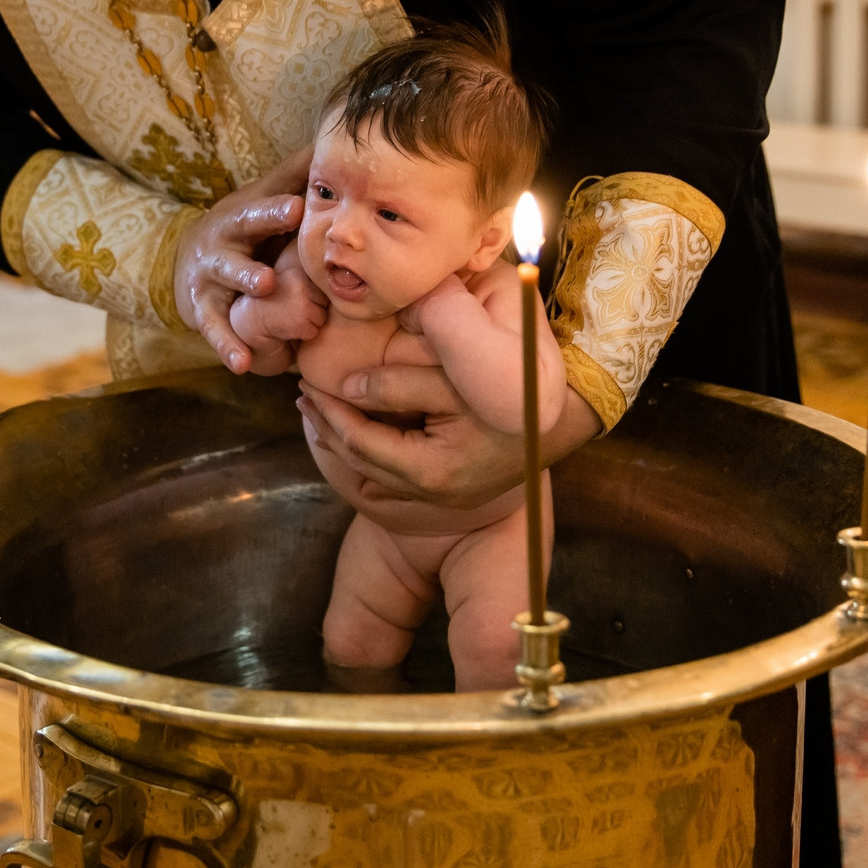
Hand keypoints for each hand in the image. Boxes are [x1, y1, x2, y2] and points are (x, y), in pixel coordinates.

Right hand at [175, 146, 312, 372]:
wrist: (186, 257)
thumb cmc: (243, 225)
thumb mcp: (261, 198)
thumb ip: (294, 176)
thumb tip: (330, 141)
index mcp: (240, 218)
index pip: (259, 212)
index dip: (276, 210)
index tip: (298, 208)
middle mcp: (221, 245)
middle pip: (235, 250)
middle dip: (252, 259)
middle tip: (271, 274)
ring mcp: (209, 279)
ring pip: (225, 284)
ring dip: (242, 288)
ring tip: (261, 295)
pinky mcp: (203, 310)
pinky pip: (215, 330)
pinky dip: (227, 346)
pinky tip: (242, 364)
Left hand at [297, 364, 599, 513]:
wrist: (561, 416)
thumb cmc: (513, 381)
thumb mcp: (462, 372)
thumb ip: (407, 375)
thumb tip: (354, 377)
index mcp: (436, 467)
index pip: (364, 442)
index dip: (334, 412)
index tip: (312, 385)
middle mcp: (438, 490)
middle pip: (364, 463)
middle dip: (331, 427)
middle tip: (305, 397)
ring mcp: (445, 495)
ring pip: (375, 473)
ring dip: (344, 439)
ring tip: (320, 410)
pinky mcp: (449, 492)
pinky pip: (392, 478)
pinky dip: (366, 452)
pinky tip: (352, 427)